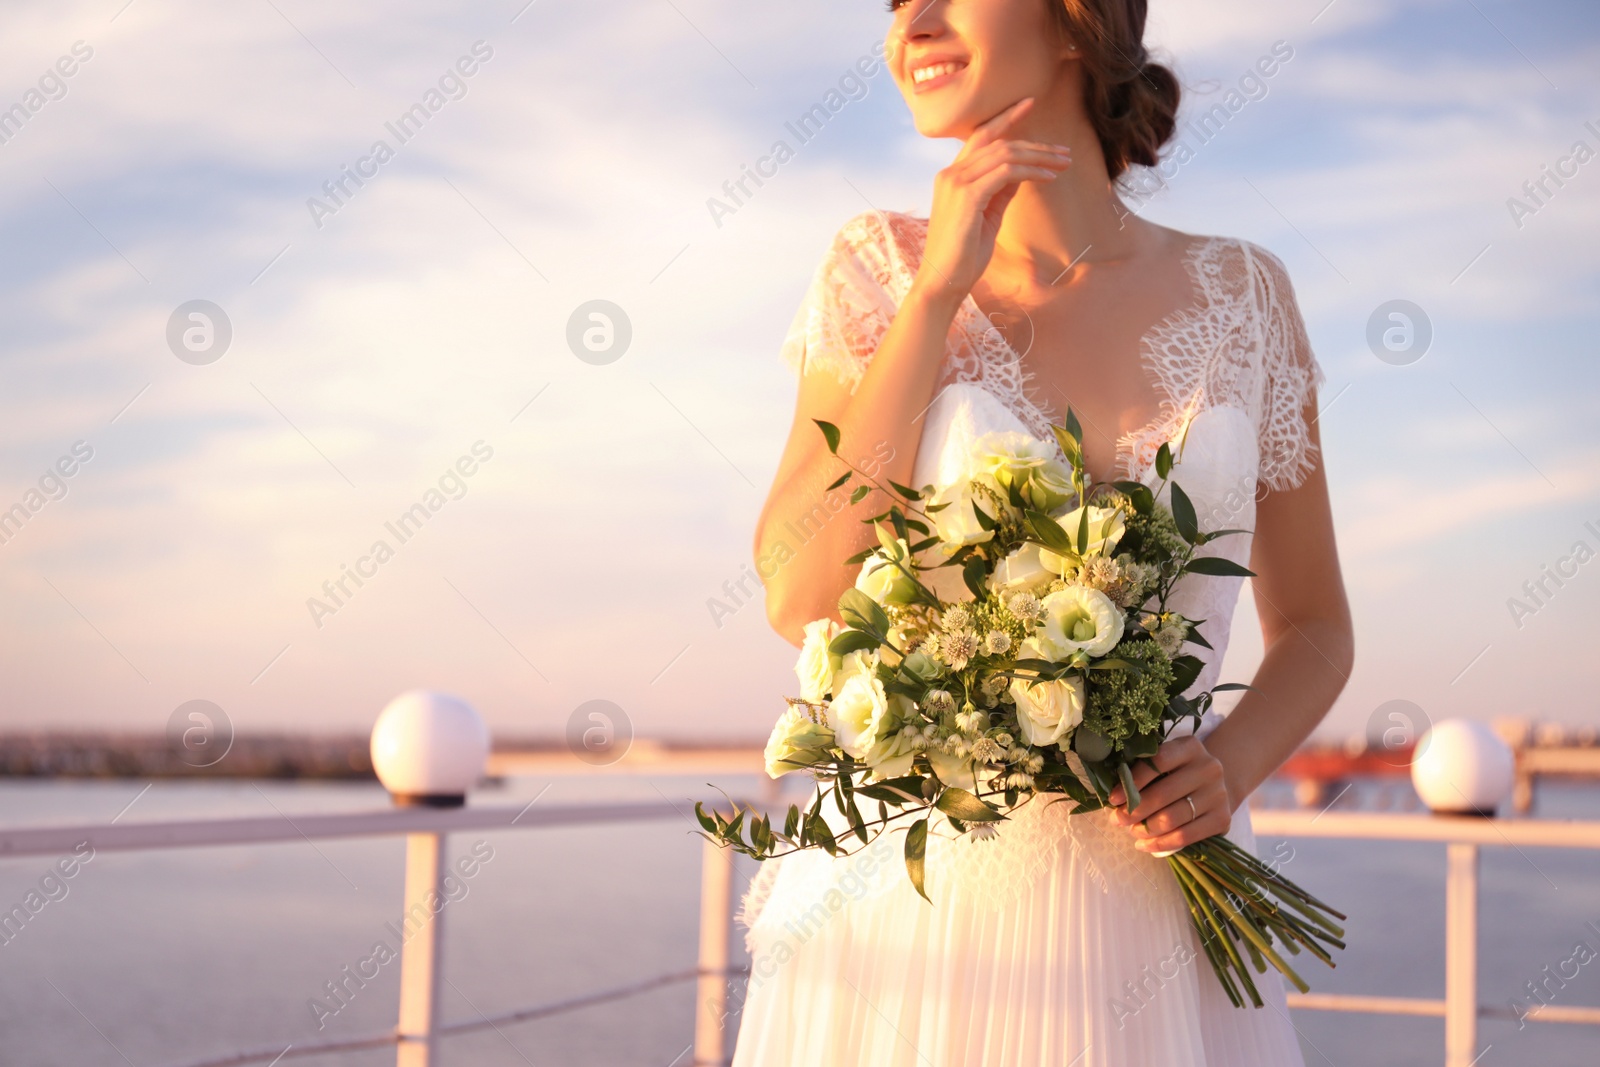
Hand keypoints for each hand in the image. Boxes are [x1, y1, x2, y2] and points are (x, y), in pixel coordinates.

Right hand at [912, 97, 1072, 309]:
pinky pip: (1006, 172)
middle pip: (998, 142)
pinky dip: (1031, 171)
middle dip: (1035, 143)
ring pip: (1004, 153)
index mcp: (952, 176)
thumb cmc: (964, 255)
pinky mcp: (967, 196)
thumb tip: (1022, 173)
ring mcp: (956, 183)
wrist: (943, 282)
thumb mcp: (987, 217)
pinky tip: (1048, 177)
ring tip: (1063, 163)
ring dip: (1039, 156)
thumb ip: (1000, 192)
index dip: (1006, 118)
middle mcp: (951, 173)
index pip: (980, 136)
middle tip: (1064, 151)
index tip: (1029, 103)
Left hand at [1107, 736, 1232, 856]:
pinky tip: (1144, 845)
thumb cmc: (1181, 772)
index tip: (1114, 798)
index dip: (1133, 781)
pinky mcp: (1222, 819)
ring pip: (1172, 818)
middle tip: (1117, 819)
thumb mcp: (1168, 761)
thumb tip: (1115, 797)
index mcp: (1190, 748)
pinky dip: (1160, 843)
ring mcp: (1218, 795)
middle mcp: (1208, 768)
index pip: (1157, 762)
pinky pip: (1185, 836)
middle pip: (1163, 794)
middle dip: (1134, 810)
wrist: (1219, 786)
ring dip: (1146, 829)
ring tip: (1132, 832)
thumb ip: (1145, 770)